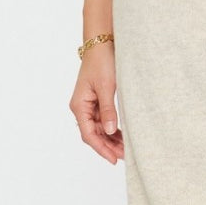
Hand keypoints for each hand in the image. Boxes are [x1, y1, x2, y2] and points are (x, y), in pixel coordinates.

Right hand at [69, 43, 124, 162]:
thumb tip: (109, 131)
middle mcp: (81, 107)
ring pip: (99, 129)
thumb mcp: (107, 87)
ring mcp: (88, 105)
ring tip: (126, 149)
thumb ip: (108, 110)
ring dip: (111, 139)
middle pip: (93, 134)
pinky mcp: (97, 101)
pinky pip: (103, 121)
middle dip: (108, 147)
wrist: (102, 44)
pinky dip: (112, 129)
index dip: (101, 148)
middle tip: (125, 157)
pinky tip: (123, 136)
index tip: (114, 159)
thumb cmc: (102, 62)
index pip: (88, 134)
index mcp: (79, 106)